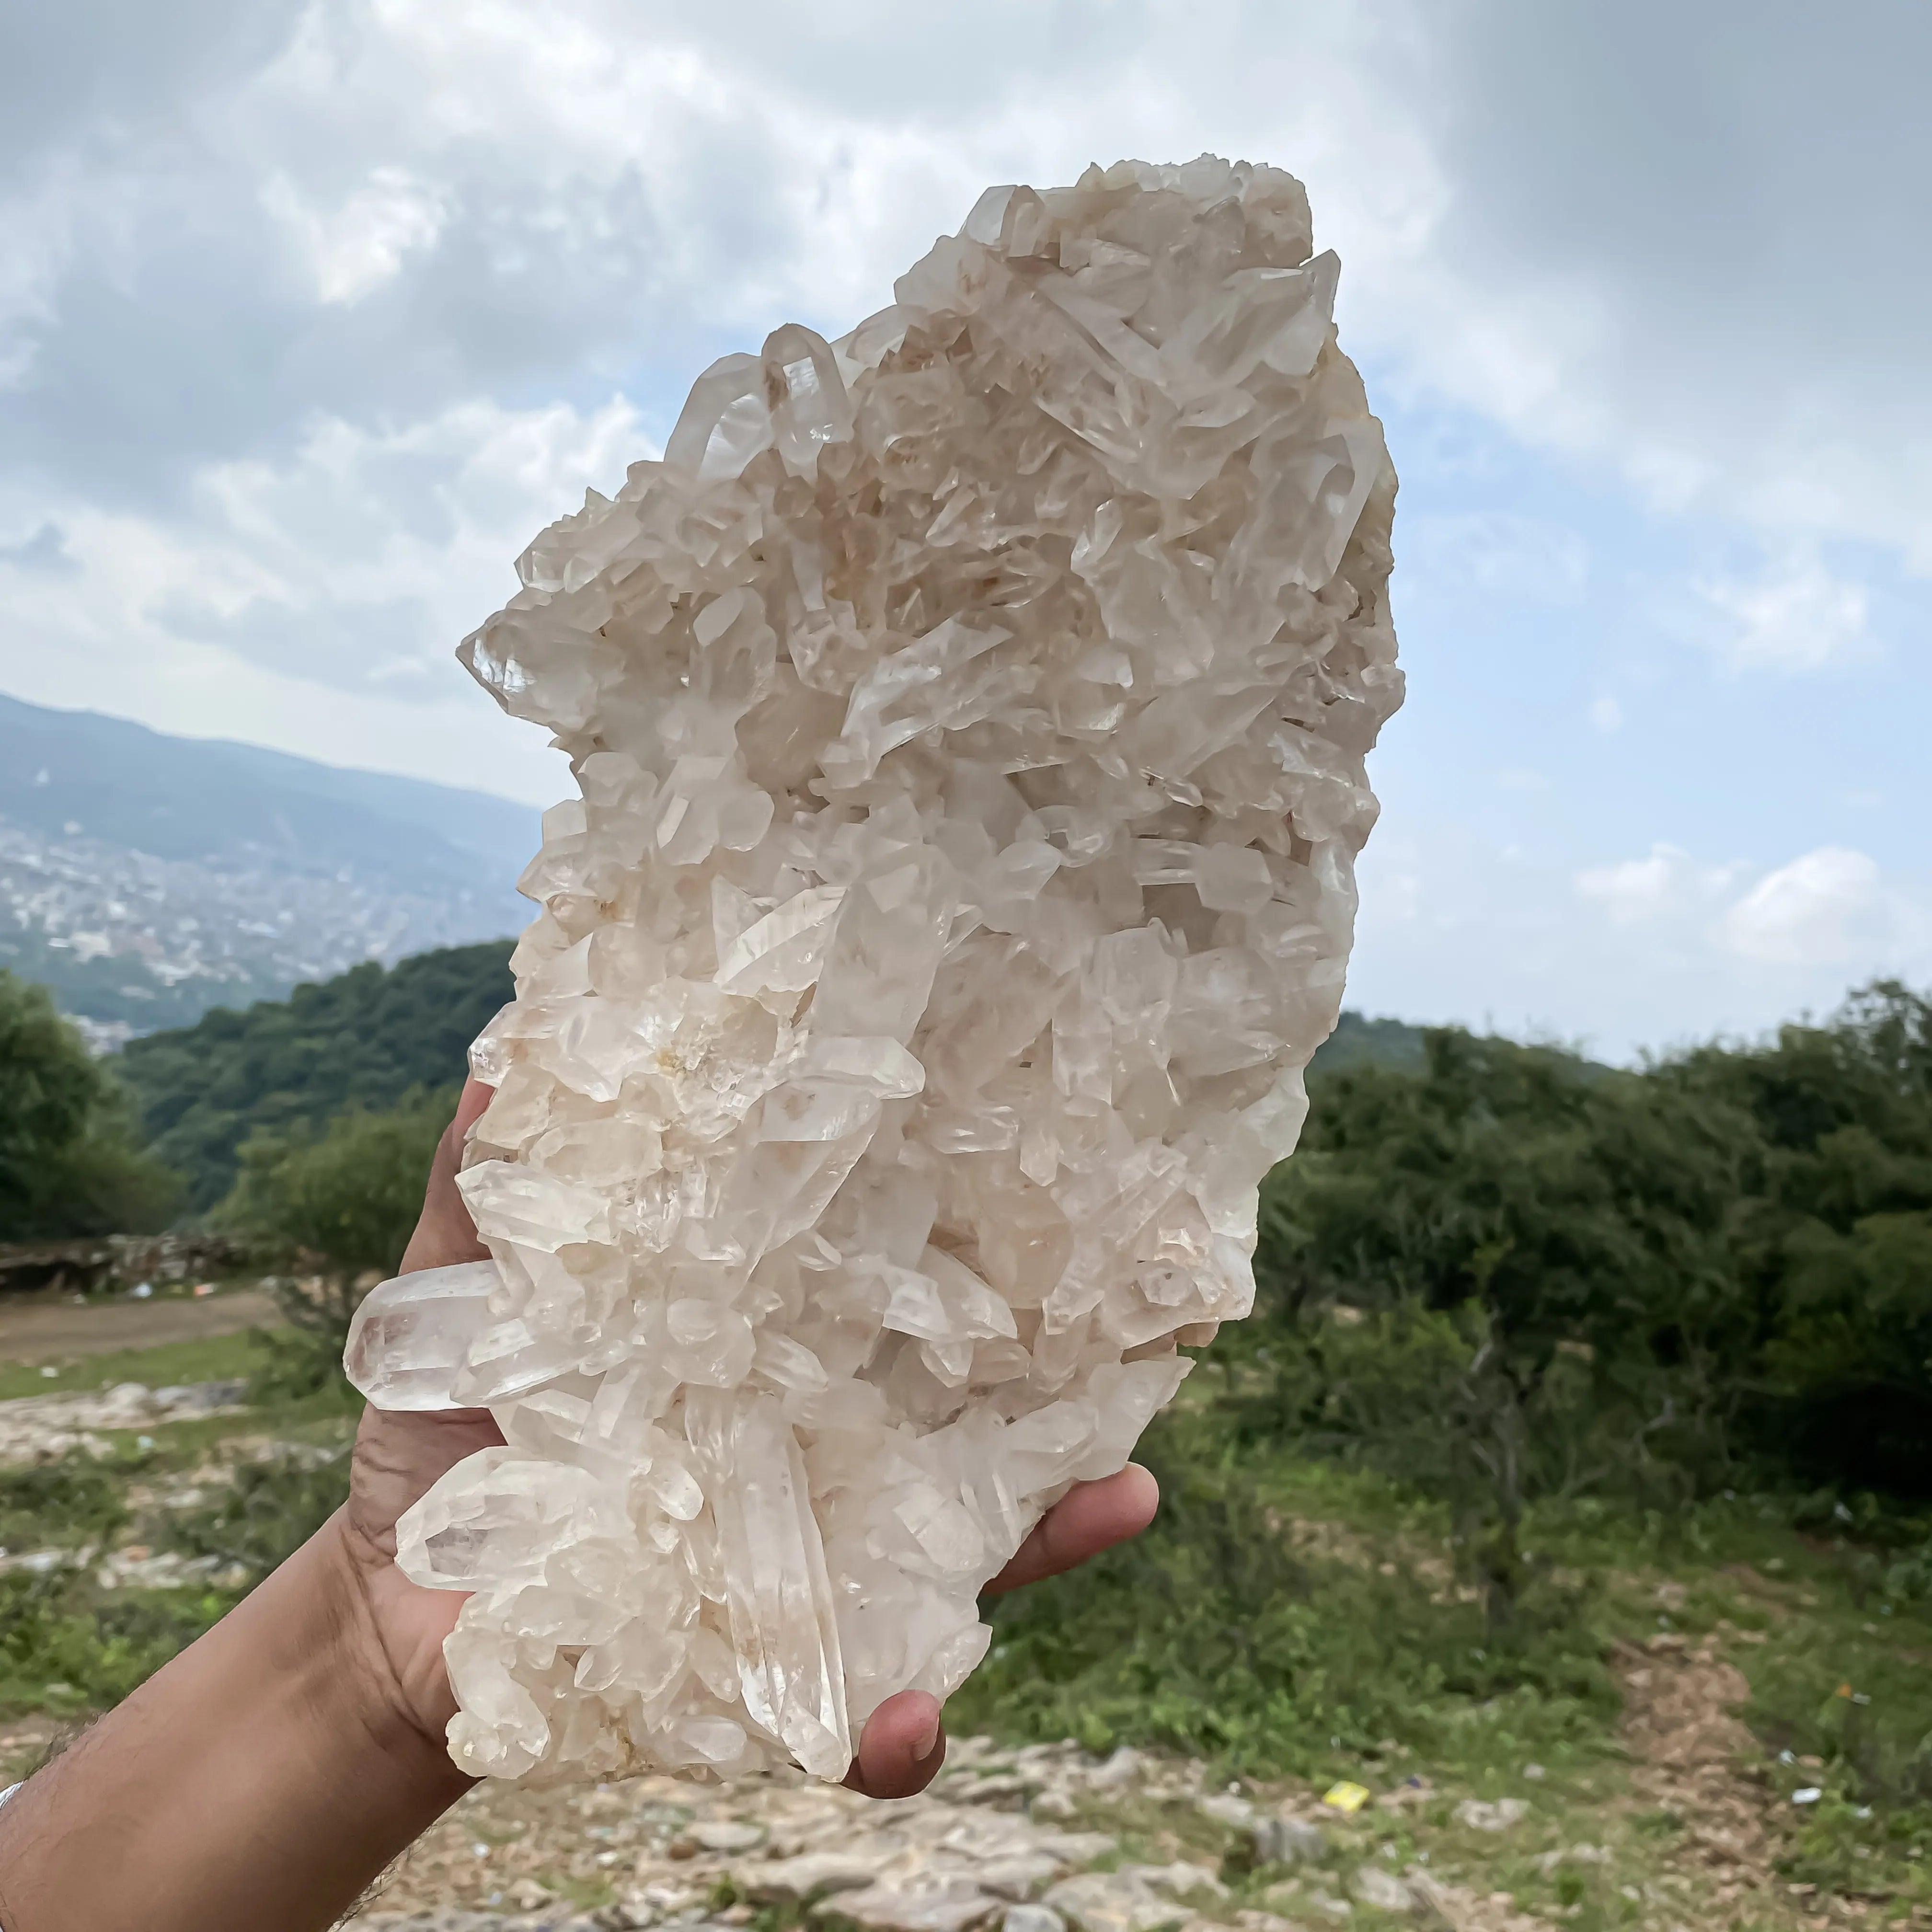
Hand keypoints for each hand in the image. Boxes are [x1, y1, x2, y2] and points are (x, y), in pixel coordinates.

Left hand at [334, 1078, 1160, 1798]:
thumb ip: (487, 1204)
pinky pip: (850, 1718)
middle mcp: (821, 1449)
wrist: (392, 1610)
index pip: (896, 1292)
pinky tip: (909, 1727)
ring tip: (1127, 1499)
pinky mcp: (767, 1676)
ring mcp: (811, 1566)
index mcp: (771, 1350)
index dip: (987, 1250)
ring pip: (963, 1552)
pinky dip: (890, 1733)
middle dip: (1075, 1370)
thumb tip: (500, 1067)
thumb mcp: (463, 1304)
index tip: (1079, 1189)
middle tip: (1175, 1320)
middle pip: (973, 1412)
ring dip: (1050, 1534)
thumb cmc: (449, 1430)